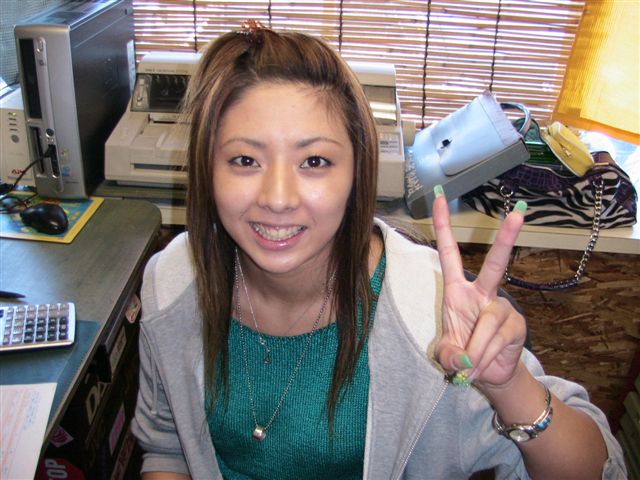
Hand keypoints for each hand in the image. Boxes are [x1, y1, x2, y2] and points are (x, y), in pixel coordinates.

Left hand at [432, 187, 527, 388]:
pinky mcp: (517, 326)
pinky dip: (483, 357)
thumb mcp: (446, 354)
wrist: (489, 374)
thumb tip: (464, 360)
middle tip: (518, 213)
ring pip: (487, 322)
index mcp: (458, 291)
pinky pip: (497, 338)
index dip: (443, 227)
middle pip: (496, 264)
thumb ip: (448, 355)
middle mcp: (483, 293)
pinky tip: (479, 367)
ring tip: (468, 366)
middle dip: (506, 239)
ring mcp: (502, 308)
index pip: (449, 253)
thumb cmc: (463, 353)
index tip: (439, 197)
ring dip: (474, 349)